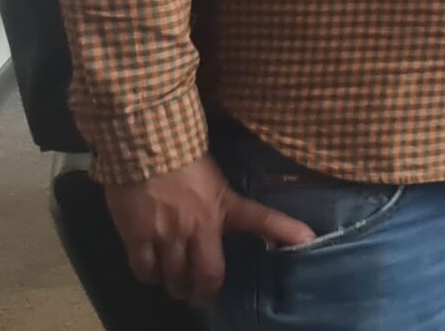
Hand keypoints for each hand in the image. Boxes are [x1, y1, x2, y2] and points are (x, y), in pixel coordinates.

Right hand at [107, 156, 313, 303]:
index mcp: (225, 207)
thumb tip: (226, 209)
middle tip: (202, 296)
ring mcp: (167, 235)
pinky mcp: (137, 236)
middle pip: (207, 273)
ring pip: (173, 276)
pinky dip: (149, 275)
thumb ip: (223, 200)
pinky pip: (144, 268)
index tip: (307, 239)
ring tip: (176, 287)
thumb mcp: (215, 178)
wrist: (147, 148)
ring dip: (175, 285)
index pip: (263, 220)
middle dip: (204, 290)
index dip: (287, 231)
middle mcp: (198, 228)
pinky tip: (152, 274)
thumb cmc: (184, 157)